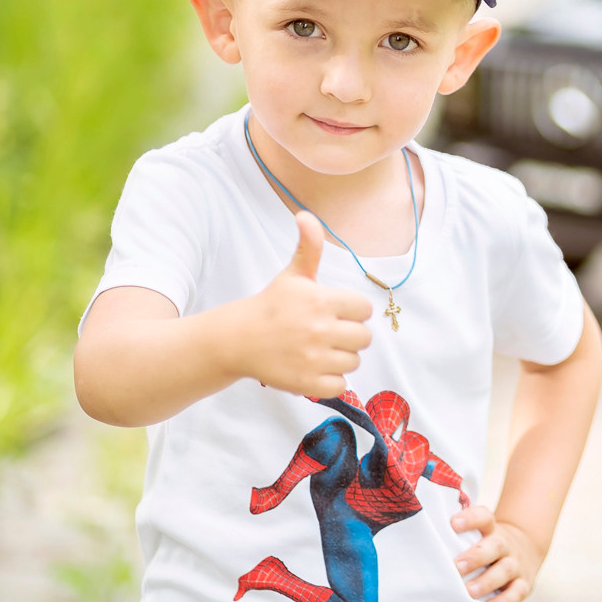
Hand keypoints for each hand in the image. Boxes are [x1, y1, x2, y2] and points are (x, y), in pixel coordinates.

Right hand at [236, 211, 372, 397]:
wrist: (238, 339)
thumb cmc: (272, 306)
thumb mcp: (293, 275)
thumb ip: (309, 247)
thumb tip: (305, 215)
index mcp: (322, 301)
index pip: (364, 309)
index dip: (352, 311)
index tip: (334, 312)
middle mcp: (320, 330)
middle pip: (364, 338)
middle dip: (349, 336)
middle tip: (326, 333)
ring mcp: (313, 358)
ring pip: (354, 362)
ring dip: (340, 358)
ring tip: (318, 350)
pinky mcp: (307, 383)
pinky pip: (341, 386)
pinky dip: (331, 380)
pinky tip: (314, 367)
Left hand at [452, 504, 541, 601]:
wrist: (525, 549)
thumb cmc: (486, 544)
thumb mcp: (478, 534)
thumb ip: (456, 536)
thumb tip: (416, 538)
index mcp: (491, 529)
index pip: (484, 517)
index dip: (470, 518)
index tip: (452, 523)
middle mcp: (505, 544)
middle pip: (495, 545)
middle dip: (476, 556)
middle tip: (457, 567)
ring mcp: (516, 563)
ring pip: (505, 570)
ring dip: (487, 581)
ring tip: (469, 592)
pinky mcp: (524, 583)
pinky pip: (517, 592)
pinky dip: (504, 601)